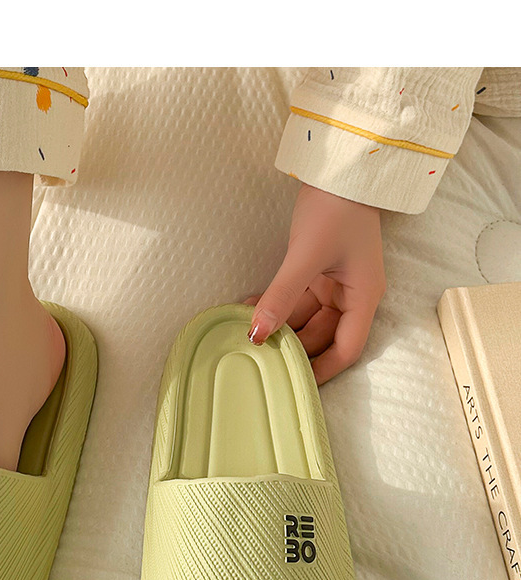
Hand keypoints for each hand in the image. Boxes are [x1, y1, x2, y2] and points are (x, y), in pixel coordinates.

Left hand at [246, 182, 385, 384]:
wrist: (341, 166)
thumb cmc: (336, 207)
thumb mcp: (306, 255)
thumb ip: (282, 296)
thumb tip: (257, 334)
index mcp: (363, 297)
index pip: (347, 349)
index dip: (322, 370)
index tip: (293, 383)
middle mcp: (352, 295)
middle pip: (322, 337)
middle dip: (292, 347)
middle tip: (259, 357)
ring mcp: (334, 284)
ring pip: (305, 319)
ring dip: (278, 324)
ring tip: (245, 329)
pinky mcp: (318, 272)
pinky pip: (296, 298)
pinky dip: (275, 305)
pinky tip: (247, 306)